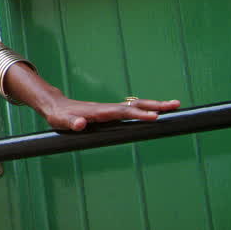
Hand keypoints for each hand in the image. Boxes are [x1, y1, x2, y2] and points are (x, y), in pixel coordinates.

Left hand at [39, 95, 180, 131]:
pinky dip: (146, 109)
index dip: (138, 114)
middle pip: (134, 105)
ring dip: (154, 105)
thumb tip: (80, 124)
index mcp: (99, 111)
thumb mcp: (60, 121)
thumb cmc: (58, 116)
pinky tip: (157, 112)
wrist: (55, 106)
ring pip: (135, 106)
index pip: (122, 112)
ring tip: (174, 106)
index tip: (155, 116)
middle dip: (155, 105)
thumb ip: (70, 123)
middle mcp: (107, 108)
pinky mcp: (110, 112)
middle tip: (175, 105)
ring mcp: (110, 109)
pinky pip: (131, 109)